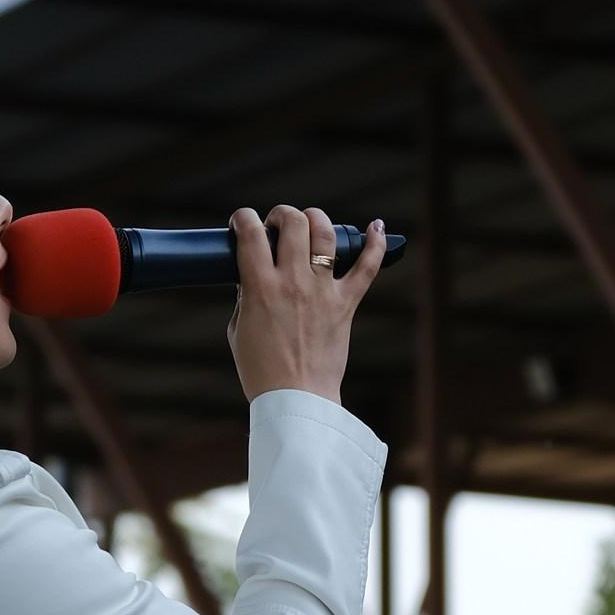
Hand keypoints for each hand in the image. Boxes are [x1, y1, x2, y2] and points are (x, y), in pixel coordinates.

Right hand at [226, 205, 385, 403]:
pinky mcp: (345, 305)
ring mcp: (322, 292)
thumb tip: (252, 275)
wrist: (296, 400)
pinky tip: (375, 227)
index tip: (243, 223)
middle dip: (282, 214)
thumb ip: (245, 296)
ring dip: (316, 219)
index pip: (249, 232)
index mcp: (259, 288)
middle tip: (277, 226)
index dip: (243, 217)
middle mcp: (293, 282)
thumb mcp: (238, 329)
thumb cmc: (262, 370)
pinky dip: (375, 244)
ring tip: (309, 224)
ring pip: (325, 234)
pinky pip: (367, 268)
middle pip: (292, 222)